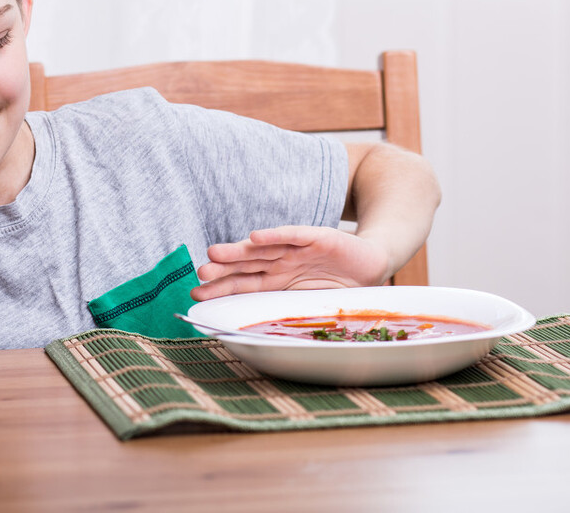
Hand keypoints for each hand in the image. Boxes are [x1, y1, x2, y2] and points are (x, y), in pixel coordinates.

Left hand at [189, 225, 392, 301]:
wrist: (373, 264)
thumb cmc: (338, 287)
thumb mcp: (310, 304)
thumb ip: (287, 311)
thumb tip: (258, 335)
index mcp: (277, 281)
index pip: (243, 284)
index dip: (220, 287)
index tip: (196, 294)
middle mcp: (281, 263)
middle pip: (246, 265)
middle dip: (223, 269)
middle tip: (201, 272)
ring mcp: (297, 249)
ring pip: (262, 249)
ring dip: (239, 250)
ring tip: (215, 253)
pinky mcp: (316, 237)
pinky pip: (292, 235)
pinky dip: (275, 235)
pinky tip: (256, 237)